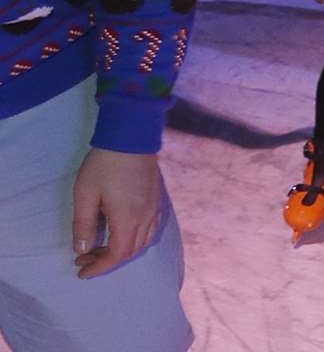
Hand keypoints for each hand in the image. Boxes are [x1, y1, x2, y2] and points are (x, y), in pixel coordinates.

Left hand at [72, 149, 161, 277]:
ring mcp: (154, 208)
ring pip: (143, 241)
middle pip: (131, 251)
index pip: (117, 254)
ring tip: (100, 247)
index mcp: (127, 218)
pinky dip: (134, 238)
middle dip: (107, 260)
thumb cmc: (104, 165)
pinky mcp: (157, 200)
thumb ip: (83, 225)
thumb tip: (81, 250)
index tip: (81, 271)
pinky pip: (150, 228)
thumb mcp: (85, 195)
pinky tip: (121, 231)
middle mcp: (146, 217)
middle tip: (84, 258)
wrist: (131, 137)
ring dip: (122, 250)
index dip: (99, 267)